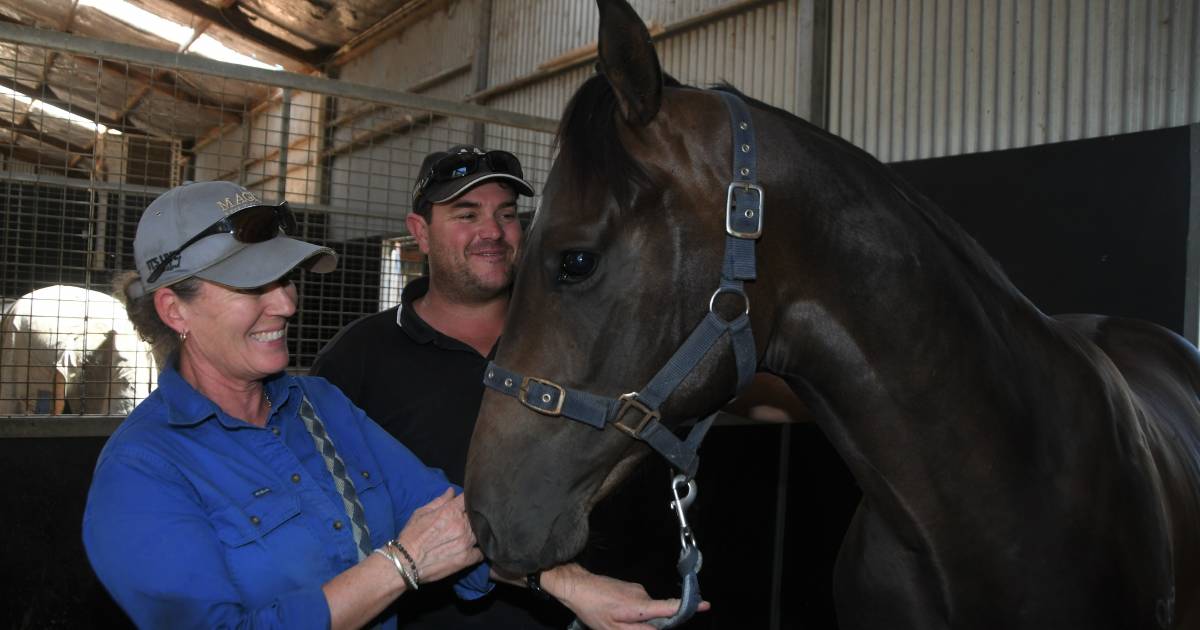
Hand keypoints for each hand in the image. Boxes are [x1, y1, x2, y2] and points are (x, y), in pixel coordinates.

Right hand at [395, 488, 482, 584]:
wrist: (405, 562)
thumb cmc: (411, 536)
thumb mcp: (421, 513)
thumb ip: (439, 501)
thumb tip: (452, 491)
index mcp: (450, 511)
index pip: (467, 499)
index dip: (468, 500)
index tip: (466, 505)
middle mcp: (461, 525)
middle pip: (476, 516)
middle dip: (473, 517)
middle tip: (465, 522)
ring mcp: (465, 542)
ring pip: (480, 533)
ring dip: (476, 533)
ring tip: (468, 536)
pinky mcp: (466, 559)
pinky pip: (480, 553)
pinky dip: (477, 551)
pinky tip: (471, 551)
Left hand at [542, 563, 710, 629]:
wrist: (577, 586)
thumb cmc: (592, 608)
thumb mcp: (612, 629)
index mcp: (639, 607)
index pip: (669, 607)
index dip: (688, 607)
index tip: (705, 605)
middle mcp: (642, 595)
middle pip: (658, 615)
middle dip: (649, 626)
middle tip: (624, 626)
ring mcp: (637, 589)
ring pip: (646, 611)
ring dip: (637, 620)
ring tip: (614, 621)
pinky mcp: (631, 588)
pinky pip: (639, 604)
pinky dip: (632, 613)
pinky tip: (615, 614)